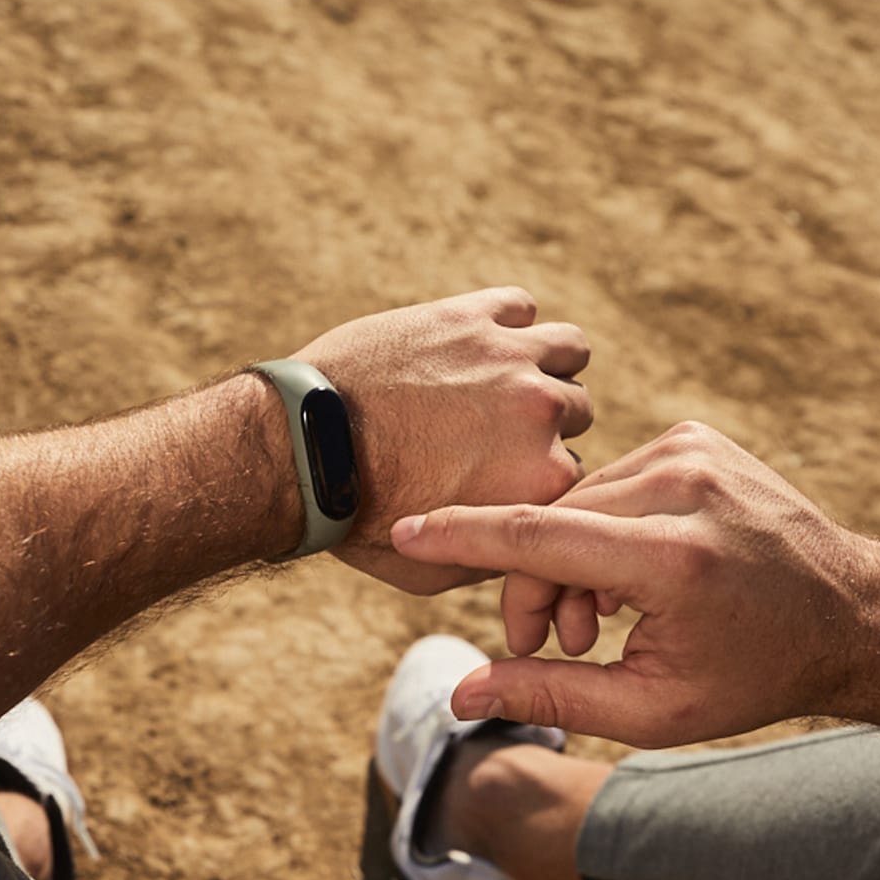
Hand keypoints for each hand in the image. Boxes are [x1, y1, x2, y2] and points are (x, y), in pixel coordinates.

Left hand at [294, 287, 591, 593]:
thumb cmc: (360, 522)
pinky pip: (520, 306)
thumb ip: (498, 557)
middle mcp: (540, 417)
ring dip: (546, 363)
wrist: (301, 452)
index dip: (541, 477)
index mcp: (543, 485)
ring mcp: (508, 360)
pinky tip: (475, 343)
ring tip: (505, 377)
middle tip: (496, 427)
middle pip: (575, 411)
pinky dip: (507, 322)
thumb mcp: (434, 573)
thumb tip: (525, 546)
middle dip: (543, 421)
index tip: (509, 475)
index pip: (577, 476)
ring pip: (570, 349)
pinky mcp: (470, 316)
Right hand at [390, 422, 879, 745]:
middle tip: (546, 645)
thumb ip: (551, 697)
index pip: (538, 534)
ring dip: (567, 560)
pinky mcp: (696, 440)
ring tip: (600, 618)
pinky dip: (601, 528)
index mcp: (673, 557)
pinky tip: (631, 574)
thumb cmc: (754, 674)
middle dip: (533, 588)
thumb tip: (462, 694)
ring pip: (575, 502)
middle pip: (550, 525)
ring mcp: (693, 452)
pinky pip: (611, 482)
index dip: (462, 536)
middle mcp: (682, 487)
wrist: (849, 614)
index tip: (404, 532)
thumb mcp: (653, 710)